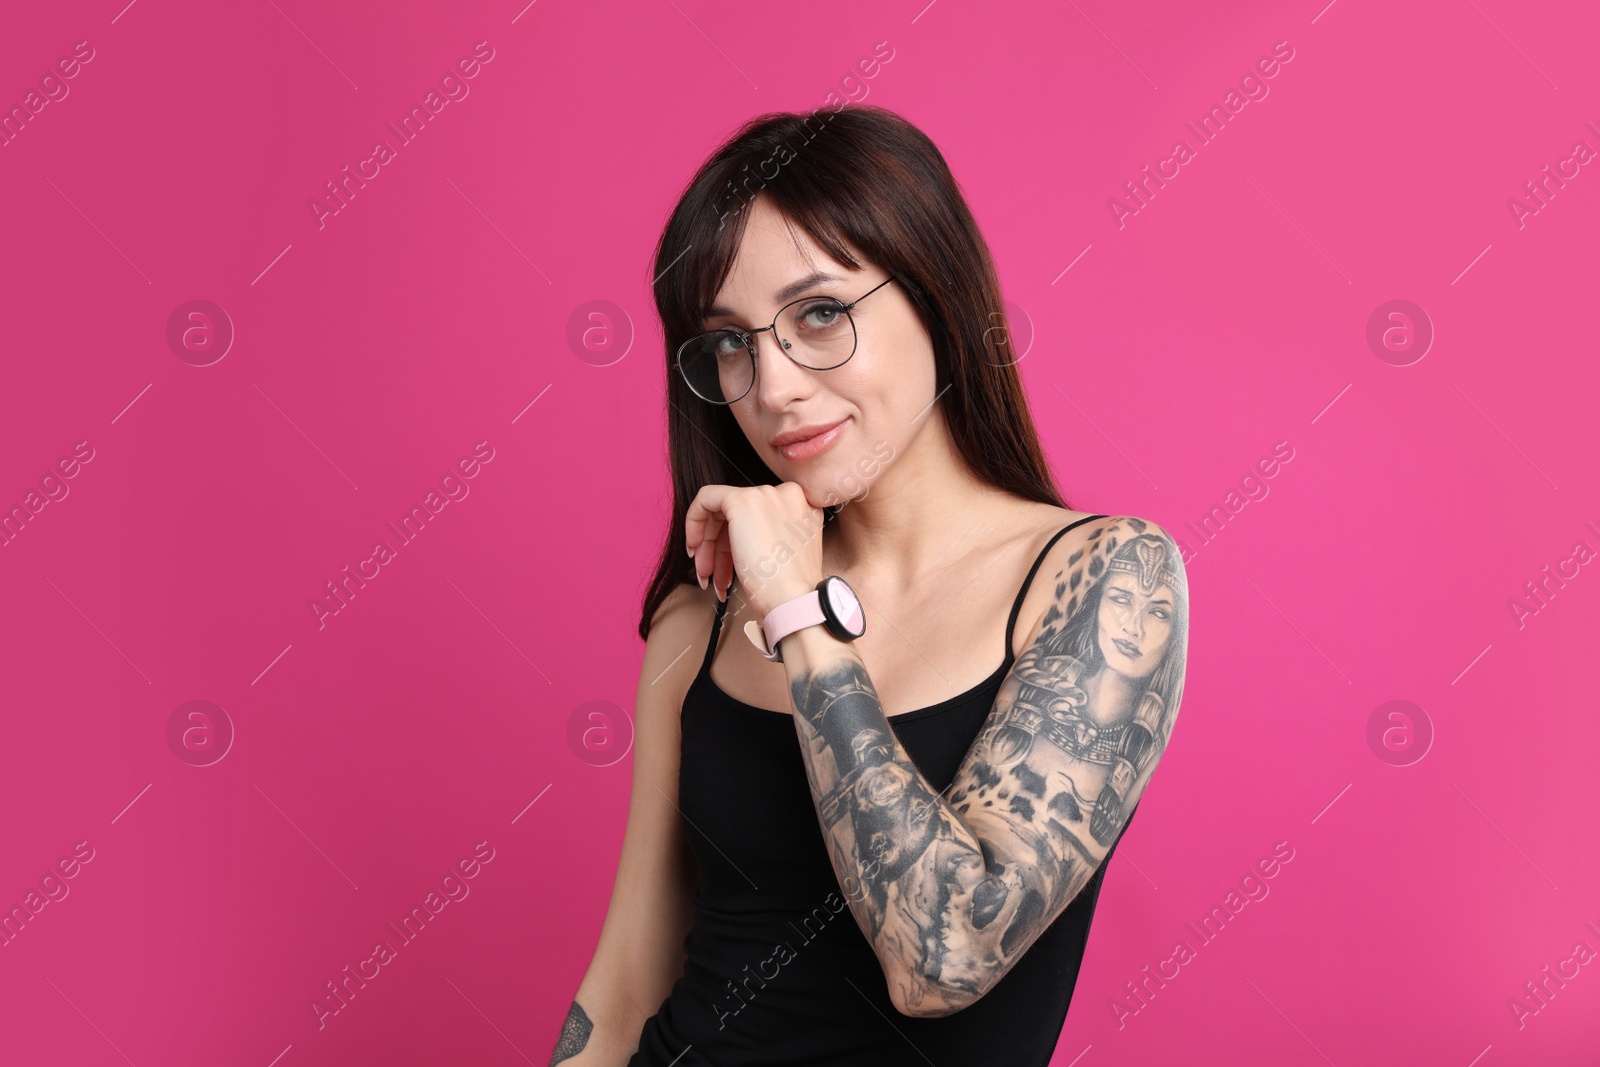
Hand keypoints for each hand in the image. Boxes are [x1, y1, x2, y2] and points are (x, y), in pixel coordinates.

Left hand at [685, 483, 823, 618]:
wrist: (793, 598)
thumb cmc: (788, 588)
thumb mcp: (782, 555)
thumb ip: (765, 538)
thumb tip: (737, 542)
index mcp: (799, 507)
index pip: (757, 519)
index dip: (736, 540)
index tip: (725, 561)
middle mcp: (784, 494)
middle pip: (738, 516)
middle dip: (717, 547)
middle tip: (709, 573)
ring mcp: (763, 495)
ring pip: (721, 512)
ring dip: (708, 547)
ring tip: (705, 576)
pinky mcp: (741, 500)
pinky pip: (706, 498)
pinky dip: (694, 521)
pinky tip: (694, 549)